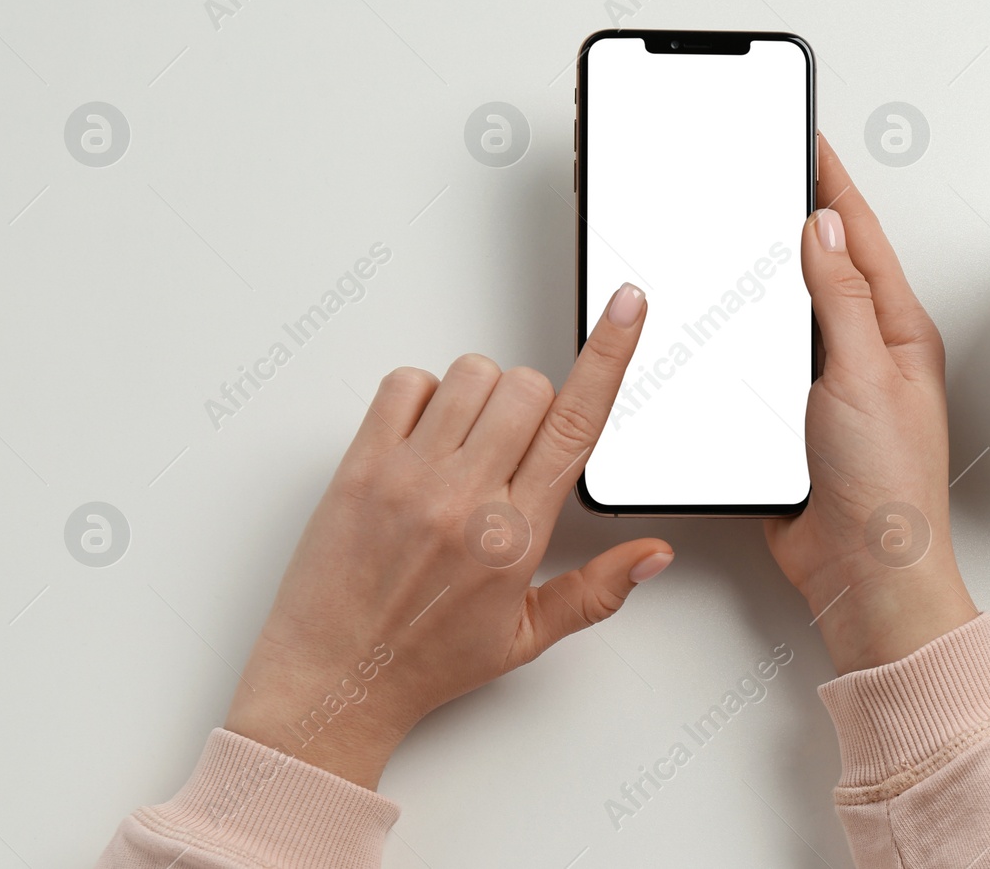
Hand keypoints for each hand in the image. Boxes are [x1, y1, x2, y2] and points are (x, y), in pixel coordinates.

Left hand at [224, 284, 671, 789]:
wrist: (334, 682)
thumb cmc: (423, 662)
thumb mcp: (526, 637)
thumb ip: (598, 590)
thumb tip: (655, 555)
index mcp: (516, 535)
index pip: (577, 424)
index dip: (609, 355)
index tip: (626, 306)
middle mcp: (466, 498)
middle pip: (526, 386)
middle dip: (532, 402)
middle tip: (509, 449)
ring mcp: (409, 477)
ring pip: (469, 375)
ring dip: (479, 396)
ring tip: (461, 448)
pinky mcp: (360, 466)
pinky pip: (404, 384)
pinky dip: (420, 396)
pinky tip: (420, 440)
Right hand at [764, 135, 977, 674]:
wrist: (863, 575)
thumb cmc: (887, 491)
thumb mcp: (865, 376)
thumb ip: (841, 300)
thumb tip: (824, 228)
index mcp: (897, 332)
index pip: (860, 238)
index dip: (832, 184)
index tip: (808, 140)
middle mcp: (866, 352)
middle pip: (828, 266)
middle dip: (801, 215)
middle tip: (773, 167)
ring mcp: (830, 385)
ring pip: (794, 311)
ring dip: (773, 273)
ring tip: (749, 225)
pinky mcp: (795, 419)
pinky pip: (767, 360)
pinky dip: (748, 334)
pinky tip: (730, 319)